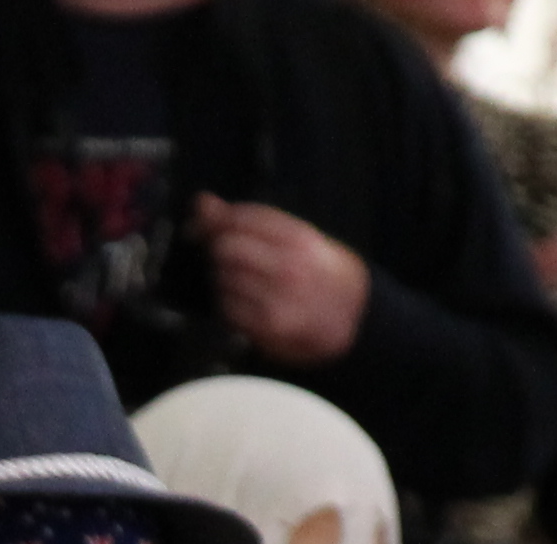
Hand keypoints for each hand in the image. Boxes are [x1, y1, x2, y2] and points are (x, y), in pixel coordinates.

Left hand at [195, 197, 370, 365]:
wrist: (358, 318)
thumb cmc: (325, 275)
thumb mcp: (301, 239)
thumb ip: (252, 222)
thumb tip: (203, 203)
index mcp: (298, 239)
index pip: (242, 218)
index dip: (212, 220)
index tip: (198, 224)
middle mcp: (288, 267)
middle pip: (226, 248)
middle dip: (217, 251)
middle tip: (225, 257)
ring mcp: (277, 298)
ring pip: (223, 279)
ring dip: (223, 280)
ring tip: (246, 283)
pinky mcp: (267, 327)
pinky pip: (227, 309)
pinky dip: (229, 305)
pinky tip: (247, 303)